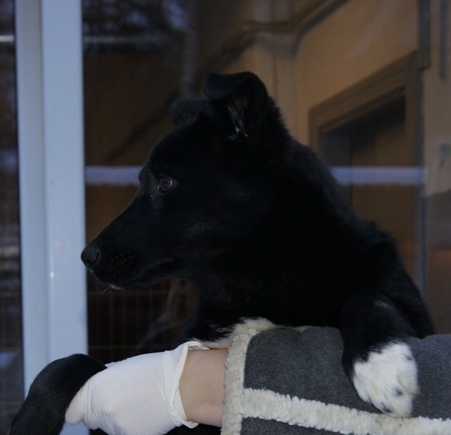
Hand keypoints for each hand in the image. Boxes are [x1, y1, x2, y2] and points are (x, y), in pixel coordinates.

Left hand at [65, 341, 206, 434]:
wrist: (181, 384)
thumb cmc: (155, 371)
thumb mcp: (122, 369)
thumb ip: (103, 383)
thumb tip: (92, 394)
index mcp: (97, 387)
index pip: (73, 410)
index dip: (80, 406)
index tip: (86, 405)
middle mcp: (102, 408)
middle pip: (92, 419)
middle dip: (104, 411)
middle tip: (125, 399)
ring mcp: (115, 426)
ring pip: (110, 427)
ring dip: (121, 419)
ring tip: (141, 403)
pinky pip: (126, 433)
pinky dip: (134, 426)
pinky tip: (147, 413)